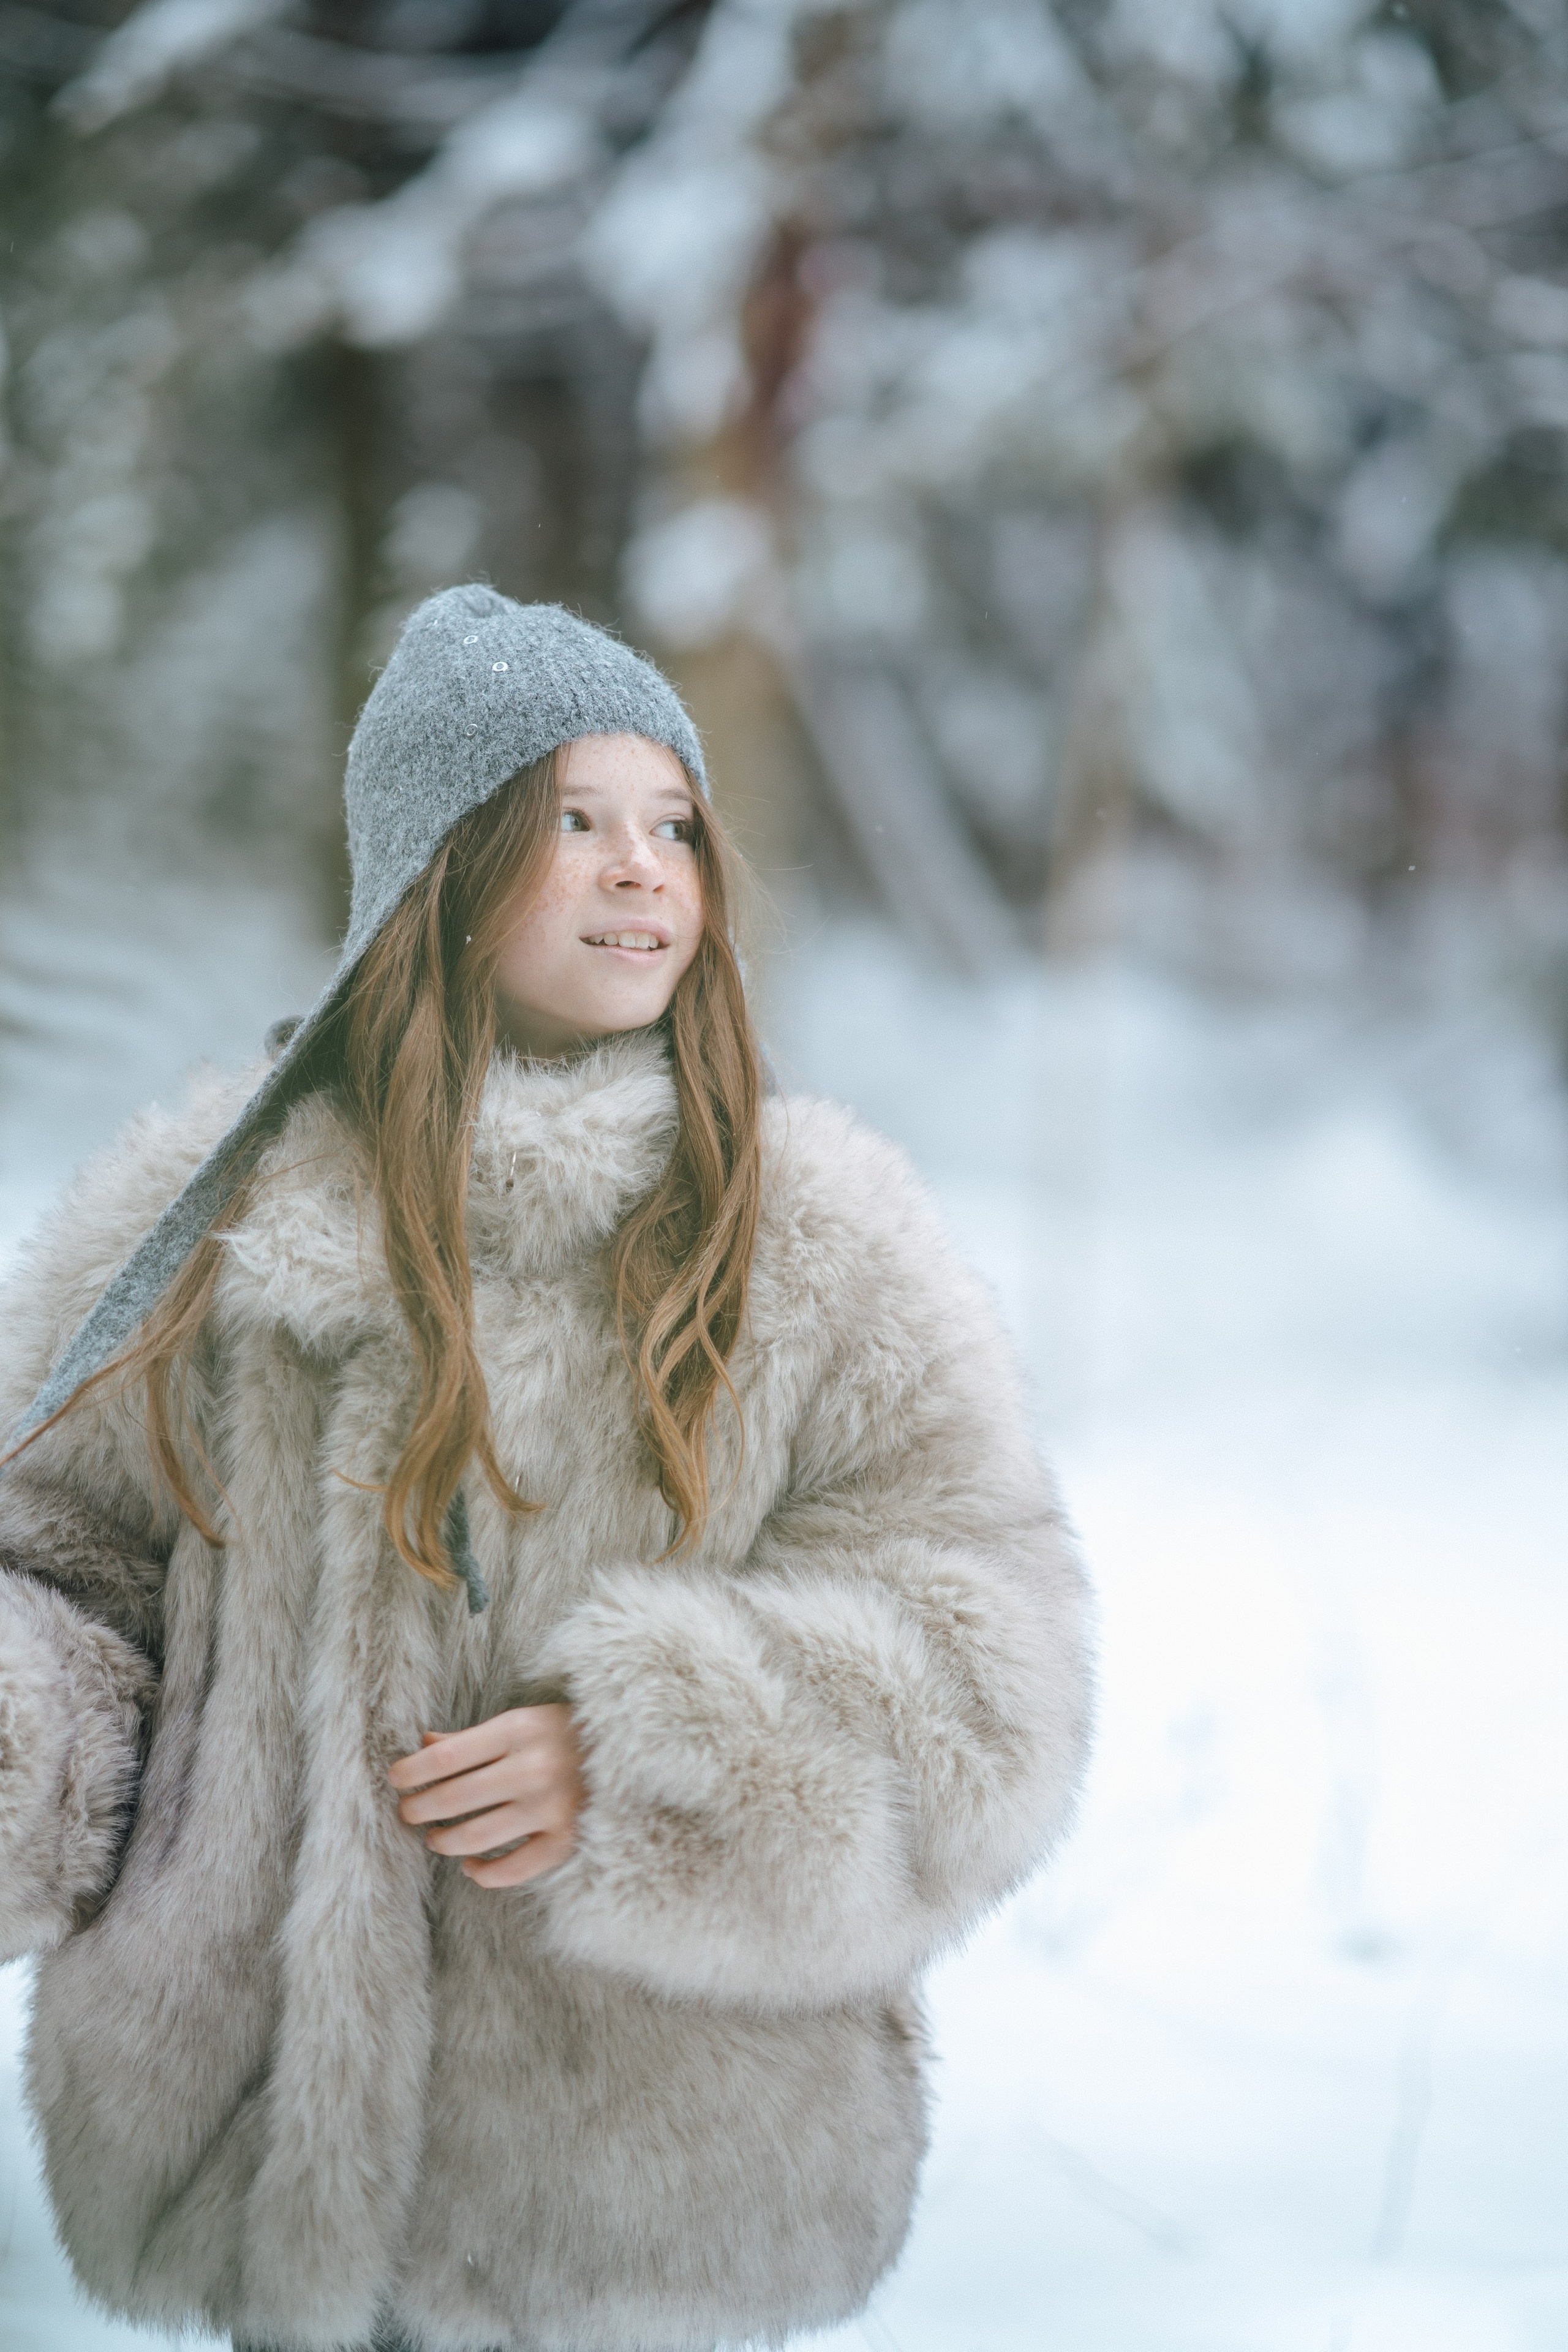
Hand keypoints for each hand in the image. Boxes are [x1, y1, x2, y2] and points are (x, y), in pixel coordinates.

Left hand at [388, 1704, 584, 1888]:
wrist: (631, 1751)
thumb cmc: (566, 1733)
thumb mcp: (522, 1722)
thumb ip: (473, 1738)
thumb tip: (424, 1744)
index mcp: (519, 1731)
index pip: (447, 1756)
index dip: (412, 1771)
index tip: (395, 1779)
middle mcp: (533, 1768)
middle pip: (455, 1798)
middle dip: (421, 1808)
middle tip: (407, 1813)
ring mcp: (551, 1808)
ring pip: (476, 1837)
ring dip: (445, 1841)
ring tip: (435, 1838)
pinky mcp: (567, 1840)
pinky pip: (512, 1869)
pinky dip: (483, 1873)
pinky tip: (470, 1866)